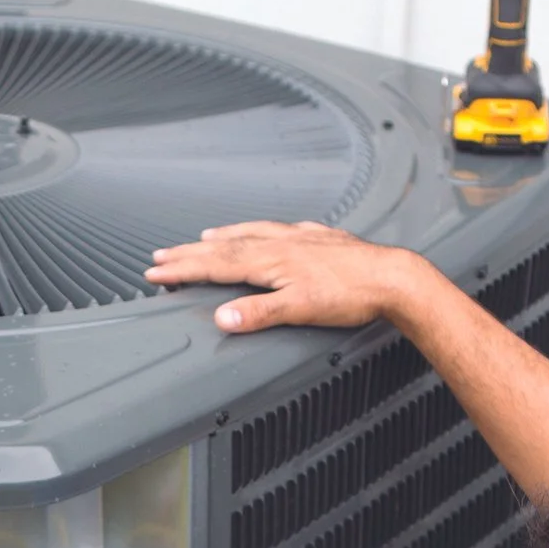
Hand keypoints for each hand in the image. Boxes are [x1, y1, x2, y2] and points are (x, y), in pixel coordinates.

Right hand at [146, 222, 432, 334]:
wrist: (392, 277)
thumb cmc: (351, 293)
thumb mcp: (299, 309)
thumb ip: (258, 313)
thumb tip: (224, 318)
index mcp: (270, 261)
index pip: (215, 264)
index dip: (183, 268)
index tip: (156, 271)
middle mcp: (280, 243)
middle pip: (225, 246)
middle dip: (190, 252)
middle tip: (161, 255)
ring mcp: (299, 239)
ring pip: (250, 232)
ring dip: (223, 237)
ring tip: (203, 238)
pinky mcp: (318, 239)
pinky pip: (278, 229)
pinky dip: (259, 229)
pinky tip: (264, 230)